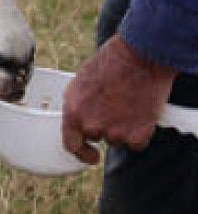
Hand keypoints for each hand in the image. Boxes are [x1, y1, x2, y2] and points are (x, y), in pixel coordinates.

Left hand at [62, 34, 175, 163]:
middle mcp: (90, 125)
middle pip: (98, 137)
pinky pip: (137, 142)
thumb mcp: (81, 82)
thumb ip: (79, 104)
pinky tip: (142, 111)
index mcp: (73, 112)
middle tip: (117, 109)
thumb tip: (80, 115)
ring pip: (119, 139)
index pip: (71, 143)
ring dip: (125, 128)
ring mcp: (113, 132)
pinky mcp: (136, 135)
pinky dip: (142, 131)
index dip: (81, 152)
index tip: (91, 155)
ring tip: (129, 103)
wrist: (138, 57)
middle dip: (106, 127)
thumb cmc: (111, 63)